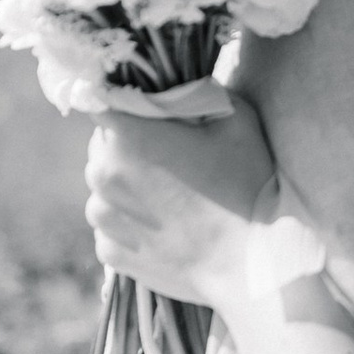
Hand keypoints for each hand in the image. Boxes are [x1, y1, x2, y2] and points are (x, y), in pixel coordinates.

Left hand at [84, 108, 278, 312]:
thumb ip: (199, 93)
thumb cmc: (247, 186)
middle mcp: (101, 175)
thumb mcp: (236, 118)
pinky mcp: (109, 252)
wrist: (252, 265)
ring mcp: (103, 218)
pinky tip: (167, 228)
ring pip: (105, 189)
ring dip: (128, 189)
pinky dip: (131, 225)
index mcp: (126, 136)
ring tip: (171, 200)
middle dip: (130, 148)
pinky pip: (112, 227)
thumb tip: (179, 88)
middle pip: (104, 147)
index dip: (127, 106)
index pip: (103, 102)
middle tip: (173, 161)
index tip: (149, 116)